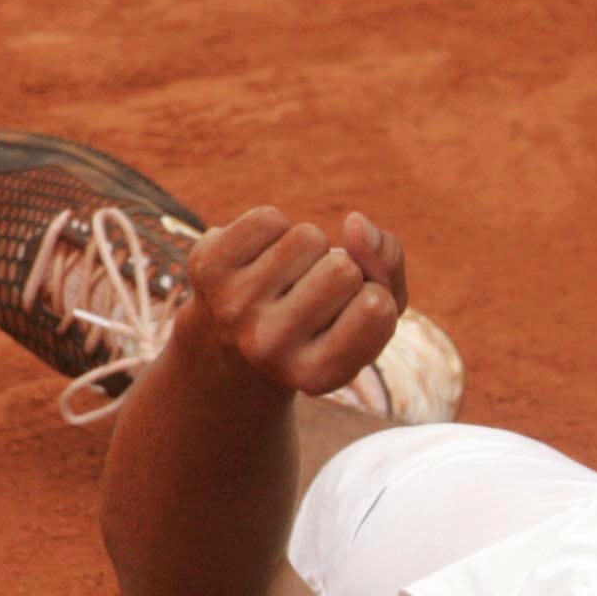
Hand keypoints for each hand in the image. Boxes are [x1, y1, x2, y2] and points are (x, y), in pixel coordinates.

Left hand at [183, 206, 407, 397]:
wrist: (229, 345)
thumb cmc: (318, 327)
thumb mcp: (370, 314)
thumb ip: (390, 269)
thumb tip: (356, 222)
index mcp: (317, 376)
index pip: (377, 306)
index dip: (372, 297)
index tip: (345, 320)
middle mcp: (268, 349)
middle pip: (343, 270)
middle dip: (341, 269)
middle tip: (310, 299)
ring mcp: (233, 307)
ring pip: (310, 237)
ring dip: (308, 249)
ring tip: (286, 280)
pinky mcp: (206, 267)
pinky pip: (269, 219)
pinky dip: (274, 231)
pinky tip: (259, 262)